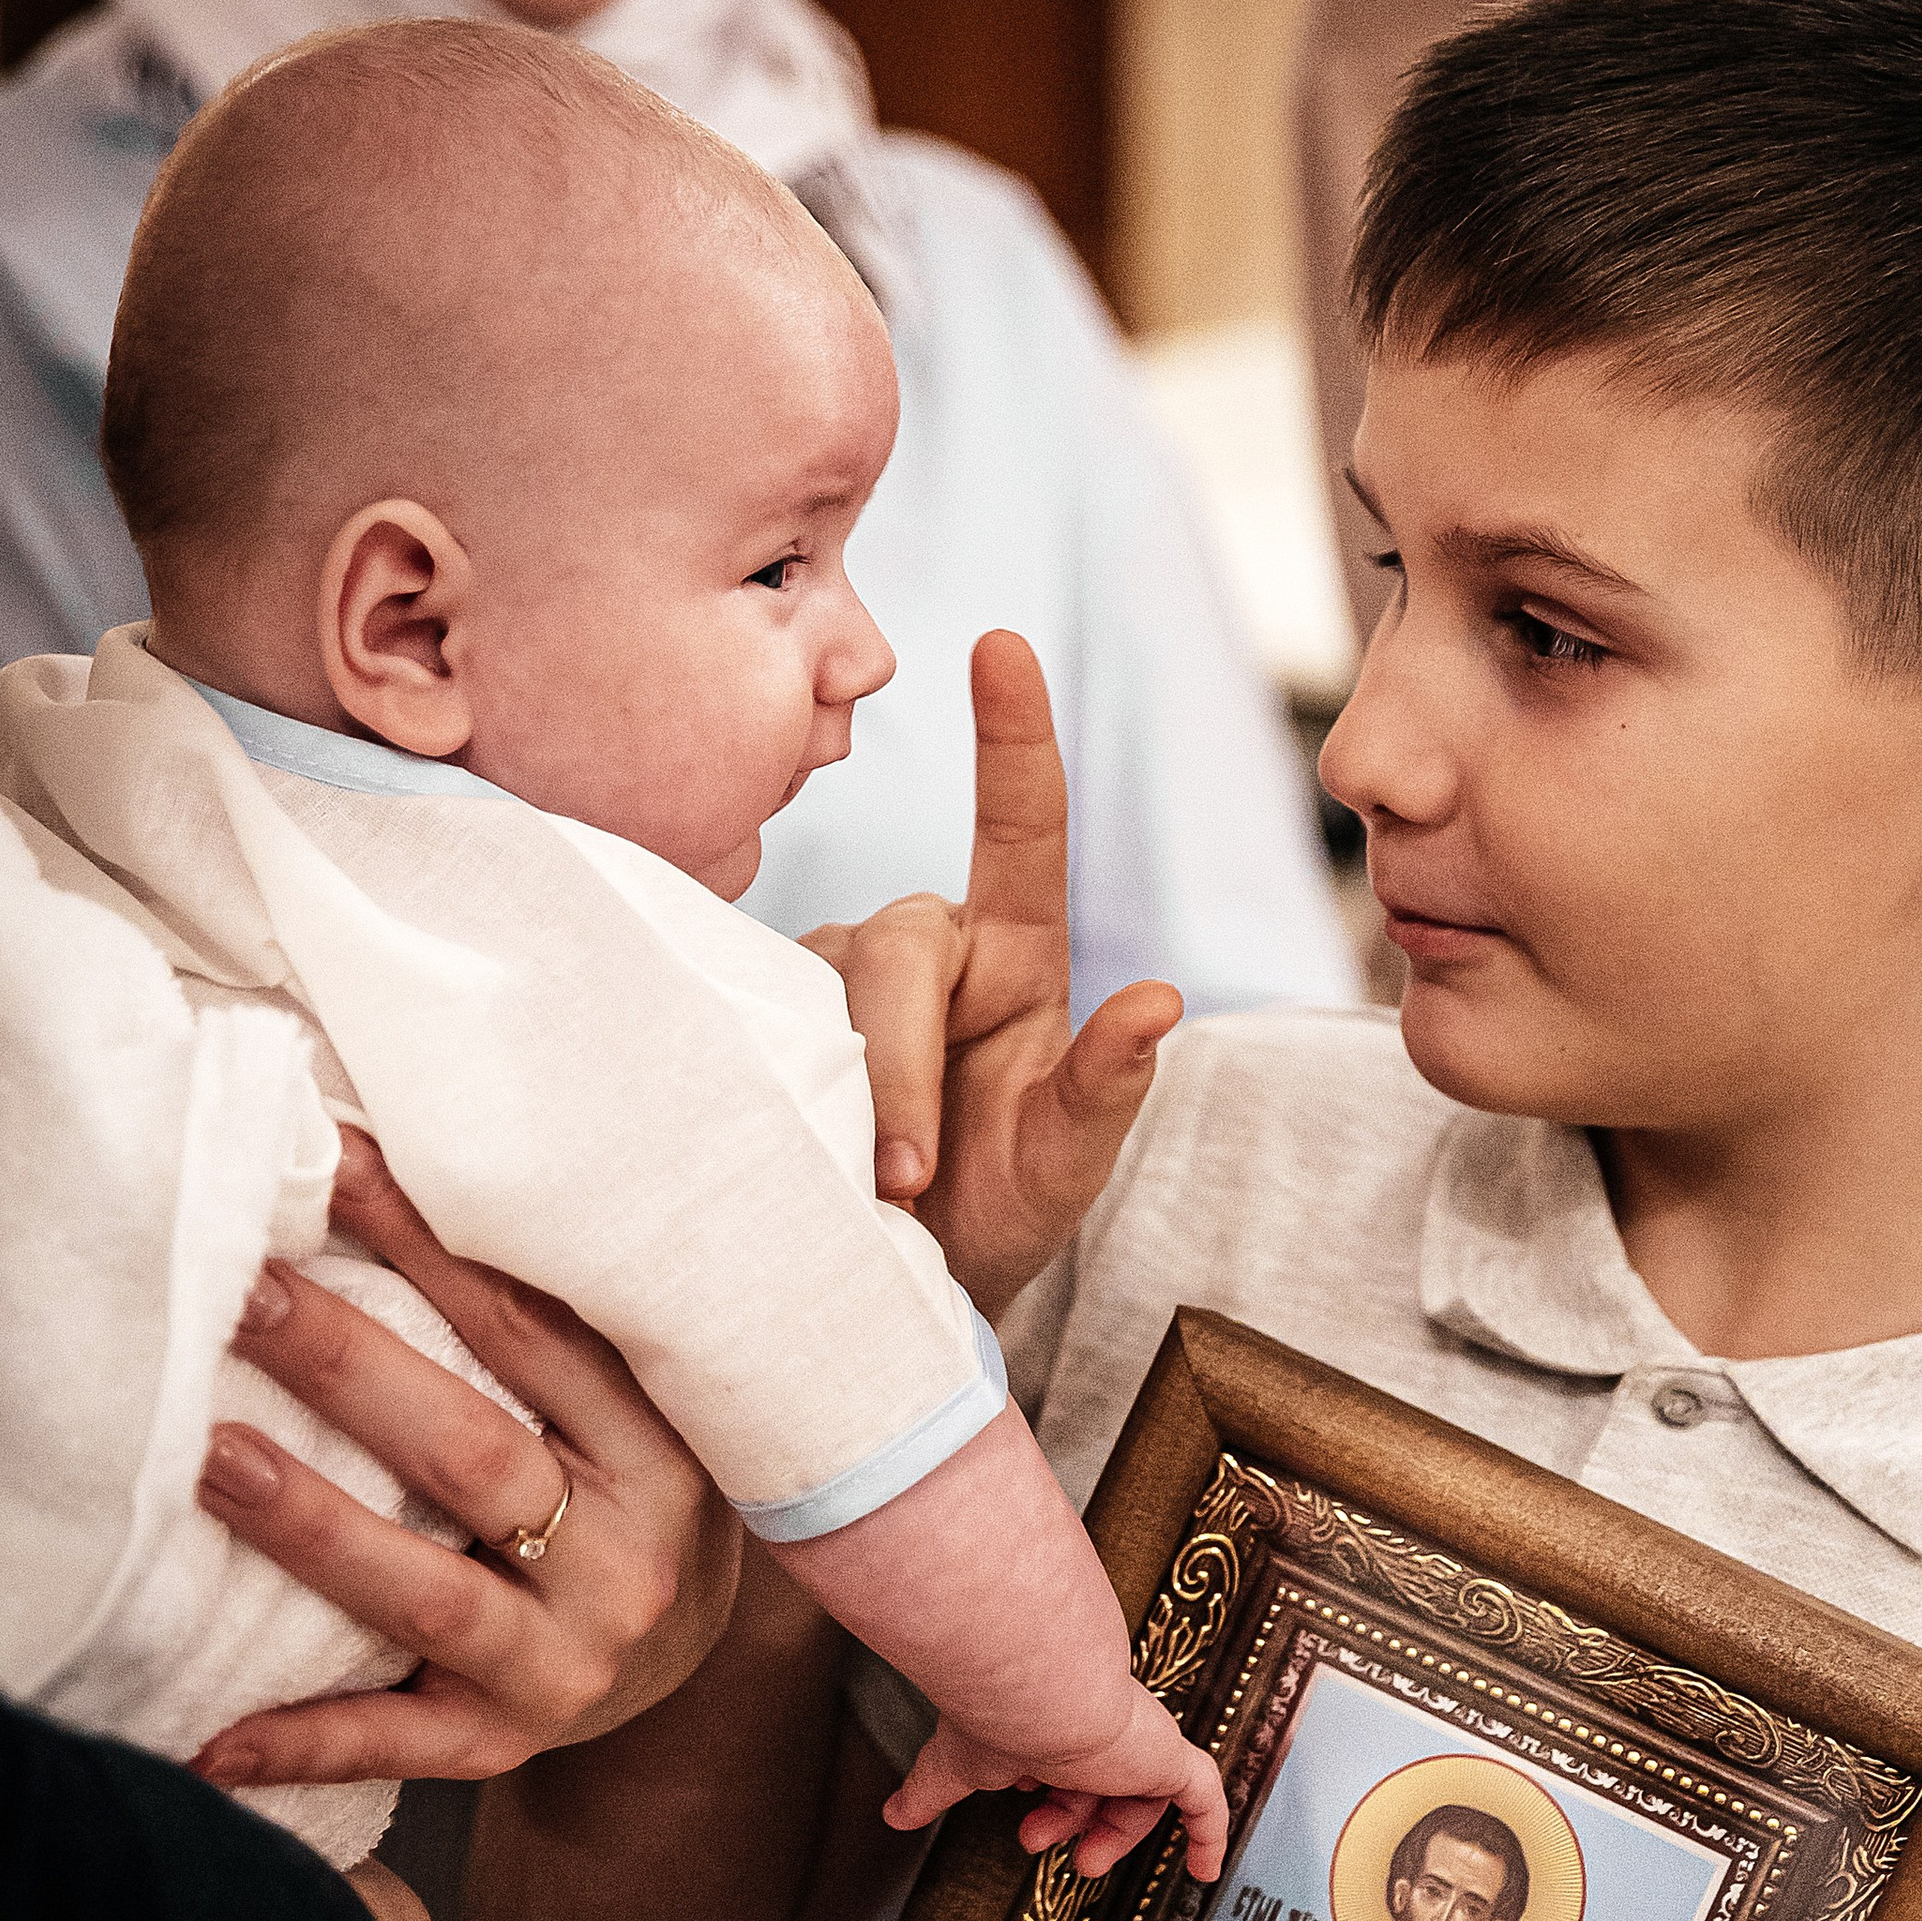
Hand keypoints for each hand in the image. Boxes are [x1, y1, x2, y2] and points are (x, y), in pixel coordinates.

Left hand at [193, 1133, 742, 1791]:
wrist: (688, 1659)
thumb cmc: (625, 1494)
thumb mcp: (627, 1406)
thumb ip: (543, 1323)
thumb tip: (387, 1160)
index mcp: (661, 1448)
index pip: (534, 1333)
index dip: (428, 1243)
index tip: (327, 1163)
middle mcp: (628, 1557)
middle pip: (473, 1452)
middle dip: (346, 1367)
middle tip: (239, 1293)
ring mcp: (570, 1660)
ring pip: (426, 1595)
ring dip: (311, 1525)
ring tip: (208, 1460)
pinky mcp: (509, 1740)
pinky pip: (396, 1744)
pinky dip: (300, 1738)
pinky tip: (205, 1735)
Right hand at [802, 632, 1180, 1317]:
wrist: (900, 1276)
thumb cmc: (997, 1212)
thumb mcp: (1065, 1166)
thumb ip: (1108, 1088)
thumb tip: (1161, 1000)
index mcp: (1017, 959)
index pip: (1021, 831)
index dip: (1013, 738)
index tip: (1002, 644)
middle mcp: (928, 945)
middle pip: (902, 947)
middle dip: (906, 1066)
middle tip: (910, 1181)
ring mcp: (835, 972)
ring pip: (827, 989)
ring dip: (852, 1093)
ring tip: (874, 1192)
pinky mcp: (762, 1009)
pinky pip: (760, 1023)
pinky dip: (782, 1085)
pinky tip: (787, 1138)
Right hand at [887, 1678, 1230, 1883]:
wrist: (1034, 1688)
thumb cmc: (995, 1713)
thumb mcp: (957, 1764)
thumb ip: (930, 1790)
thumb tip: (892, 1814)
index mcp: (1058, 1720)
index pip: (1069, 1762)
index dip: (1052, 1799)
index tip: (1026, 1825)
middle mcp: (1102, 1725)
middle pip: (1106, 1781)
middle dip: (1075, 1820)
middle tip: (1041, 1842)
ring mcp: (1139, 1741)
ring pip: (1146, 1794)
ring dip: (1117, 1834)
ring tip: (1087, 1861)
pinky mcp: (1169, 1759)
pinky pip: (1205, 1802)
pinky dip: (1209, 1837)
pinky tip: (1207, 1871)